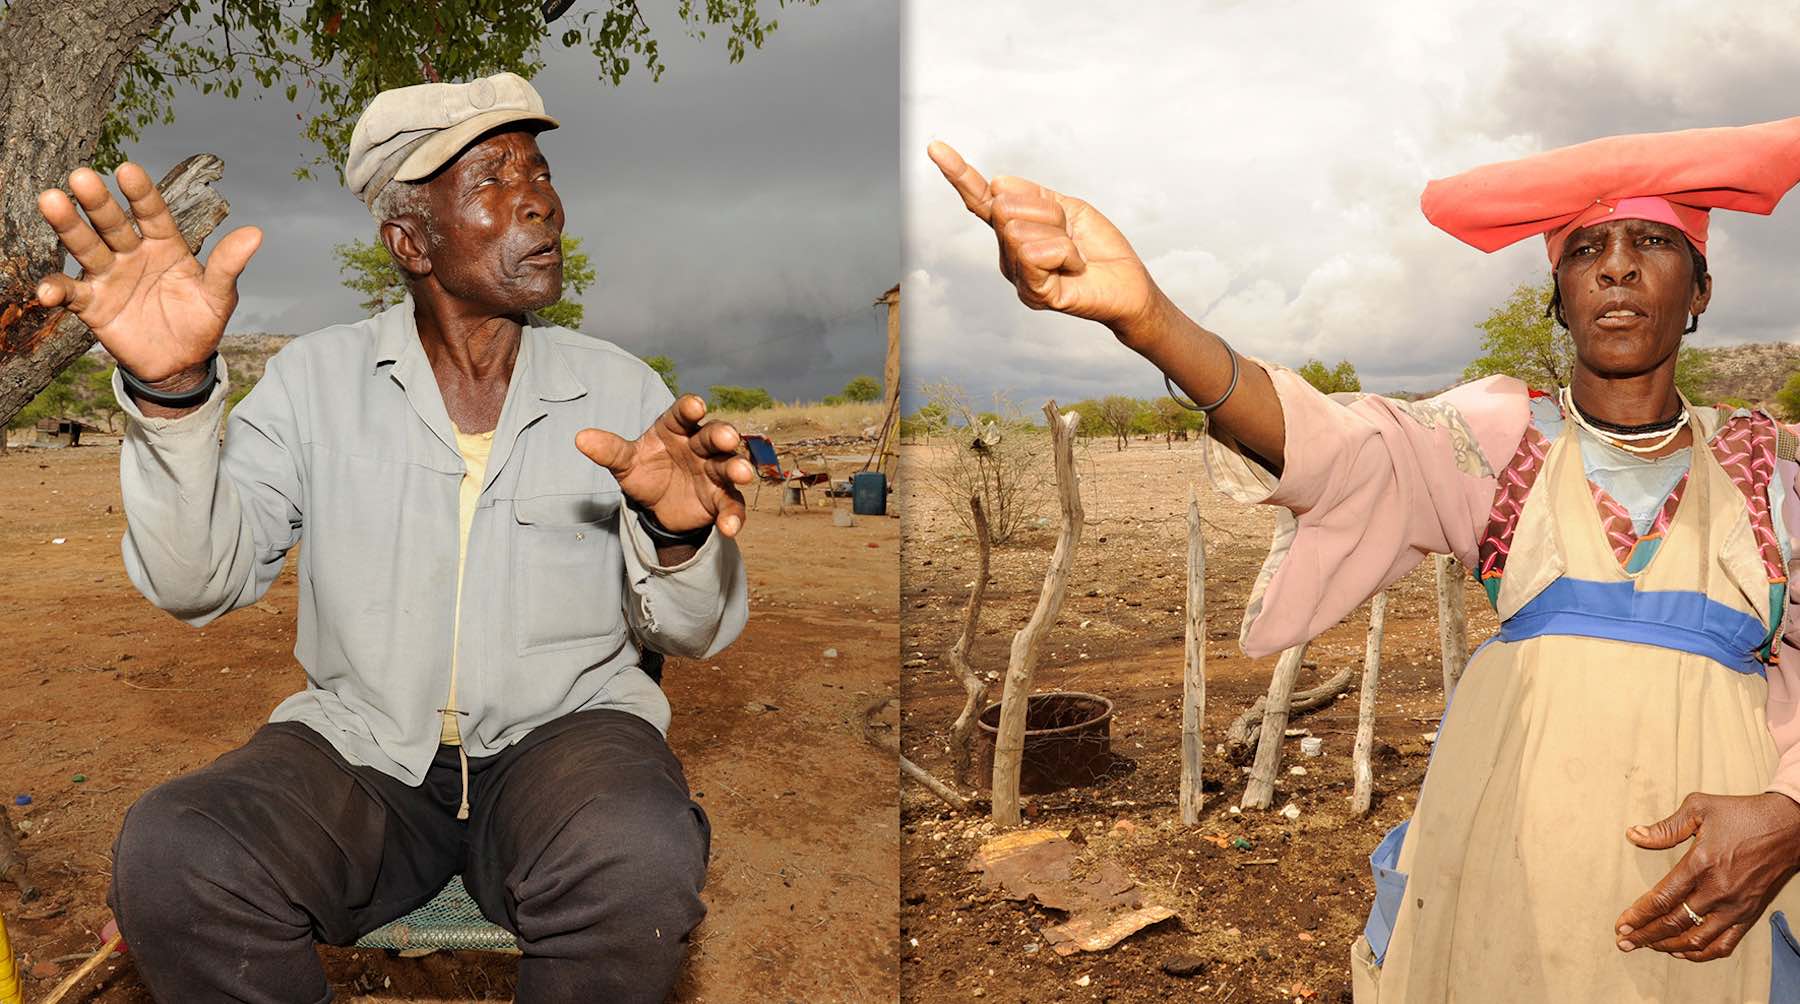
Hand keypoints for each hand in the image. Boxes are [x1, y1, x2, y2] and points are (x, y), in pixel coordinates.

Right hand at [34, 163, 261, 383]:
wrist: (181, 363)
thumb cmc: (201, 322)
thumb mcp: (220, 296)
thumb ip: (228, 265)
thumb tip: (256, 233)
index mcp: (165, 245)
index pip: (153, 213)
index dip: (141, 193)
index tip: (128, 170)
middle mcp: (133, 254)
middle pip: (112, 224)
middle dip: (97, 202)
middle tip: (81, 176)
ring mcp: (110, 276)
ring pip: (86, 247)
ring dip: (69, 227)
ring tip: (51, 201)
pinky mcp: (93, 304)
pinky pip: (72, 293)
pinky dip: (56, 290)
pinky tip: (46, 290)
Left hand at [574, 395, 754, 537]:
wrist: (659, 506)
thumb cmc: (646, 471)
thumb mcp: (626, 463)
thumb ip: (609, 451)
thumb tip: (581, 438)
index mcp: (676, 429)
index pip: (683, 414)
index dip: (690, 408)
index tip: (695, 406)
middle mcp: (700, 446)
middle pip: (713, 437)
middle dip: (722, 436)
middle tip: (727, 437)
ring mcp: (713, 472)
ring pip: (728, 467)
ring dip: (736, 469)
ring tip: (742, 474)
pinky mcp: (719, 499)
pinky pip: (730, 505)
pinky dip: (733, 516)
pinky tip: (730, 527)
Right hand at [926, 140, 1159, 336]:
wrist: (1129, 285)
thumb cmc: (1100, 249)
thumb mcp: (1068, 208)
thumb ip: (1032, 197)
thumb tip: (996, 183)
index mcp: (1013, 232)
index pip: (982, 200)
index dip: (960, 174)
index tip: (935, 147)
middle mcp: (1008, 255)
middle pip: (1005, 207)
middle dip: (1046, 211)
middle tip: (1070, 233)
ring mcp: (1017, 276)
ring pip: (1019, 230)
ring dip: (1059, 235)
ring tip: (1075, 256)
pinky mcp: (1032, 293)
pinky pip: (1036, 253)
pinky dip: (1066, 254)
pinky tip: (1075, 269)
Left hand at [1615, 791, 1799, 960]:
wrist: (1788, 826)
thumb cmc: (1742, 814)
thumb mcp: (1700, 808)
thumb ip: (1665, 827)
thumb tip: (1633, 835)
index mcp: (1701, 864)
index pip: (1663, 899)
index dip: (1639, 915)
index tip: (1621, 924)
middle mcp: (1718, 890)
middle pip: (1674, 923)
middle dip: (1645, 935)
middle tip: (1624, 941)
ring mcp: (1735, 906)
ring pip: (1696, 939)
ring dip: (1667, 946)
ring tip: (1647, 946)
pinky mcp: (1750, 914)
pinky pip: (1724, 944)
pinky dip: (1701, 953)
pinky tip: (1682, 951)